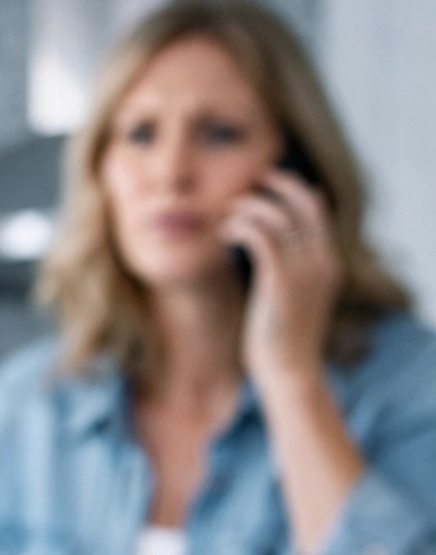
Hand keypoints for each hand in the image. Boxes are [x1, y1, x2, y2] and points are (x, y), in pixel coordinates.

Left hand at [220, 167, 342, 390]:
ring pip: (277, 216)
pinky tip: (226, 236)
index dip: (293, 189)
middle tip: (250, 181)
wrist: (290, 372)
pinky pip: (260, 237)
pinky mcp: (280, 282)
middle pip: (303, 204)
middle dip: (276, 185)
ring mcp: (304, 271)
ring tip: (229, 216)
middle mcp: (322, 262)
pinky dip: (240, 227)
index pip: (317, 210)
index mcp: (329, 263)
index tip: (268, 182)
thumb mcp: (294, 298)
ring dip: (249, 207)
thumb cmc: (283, 338)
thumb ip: (288, 270)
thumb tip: (266, 248)